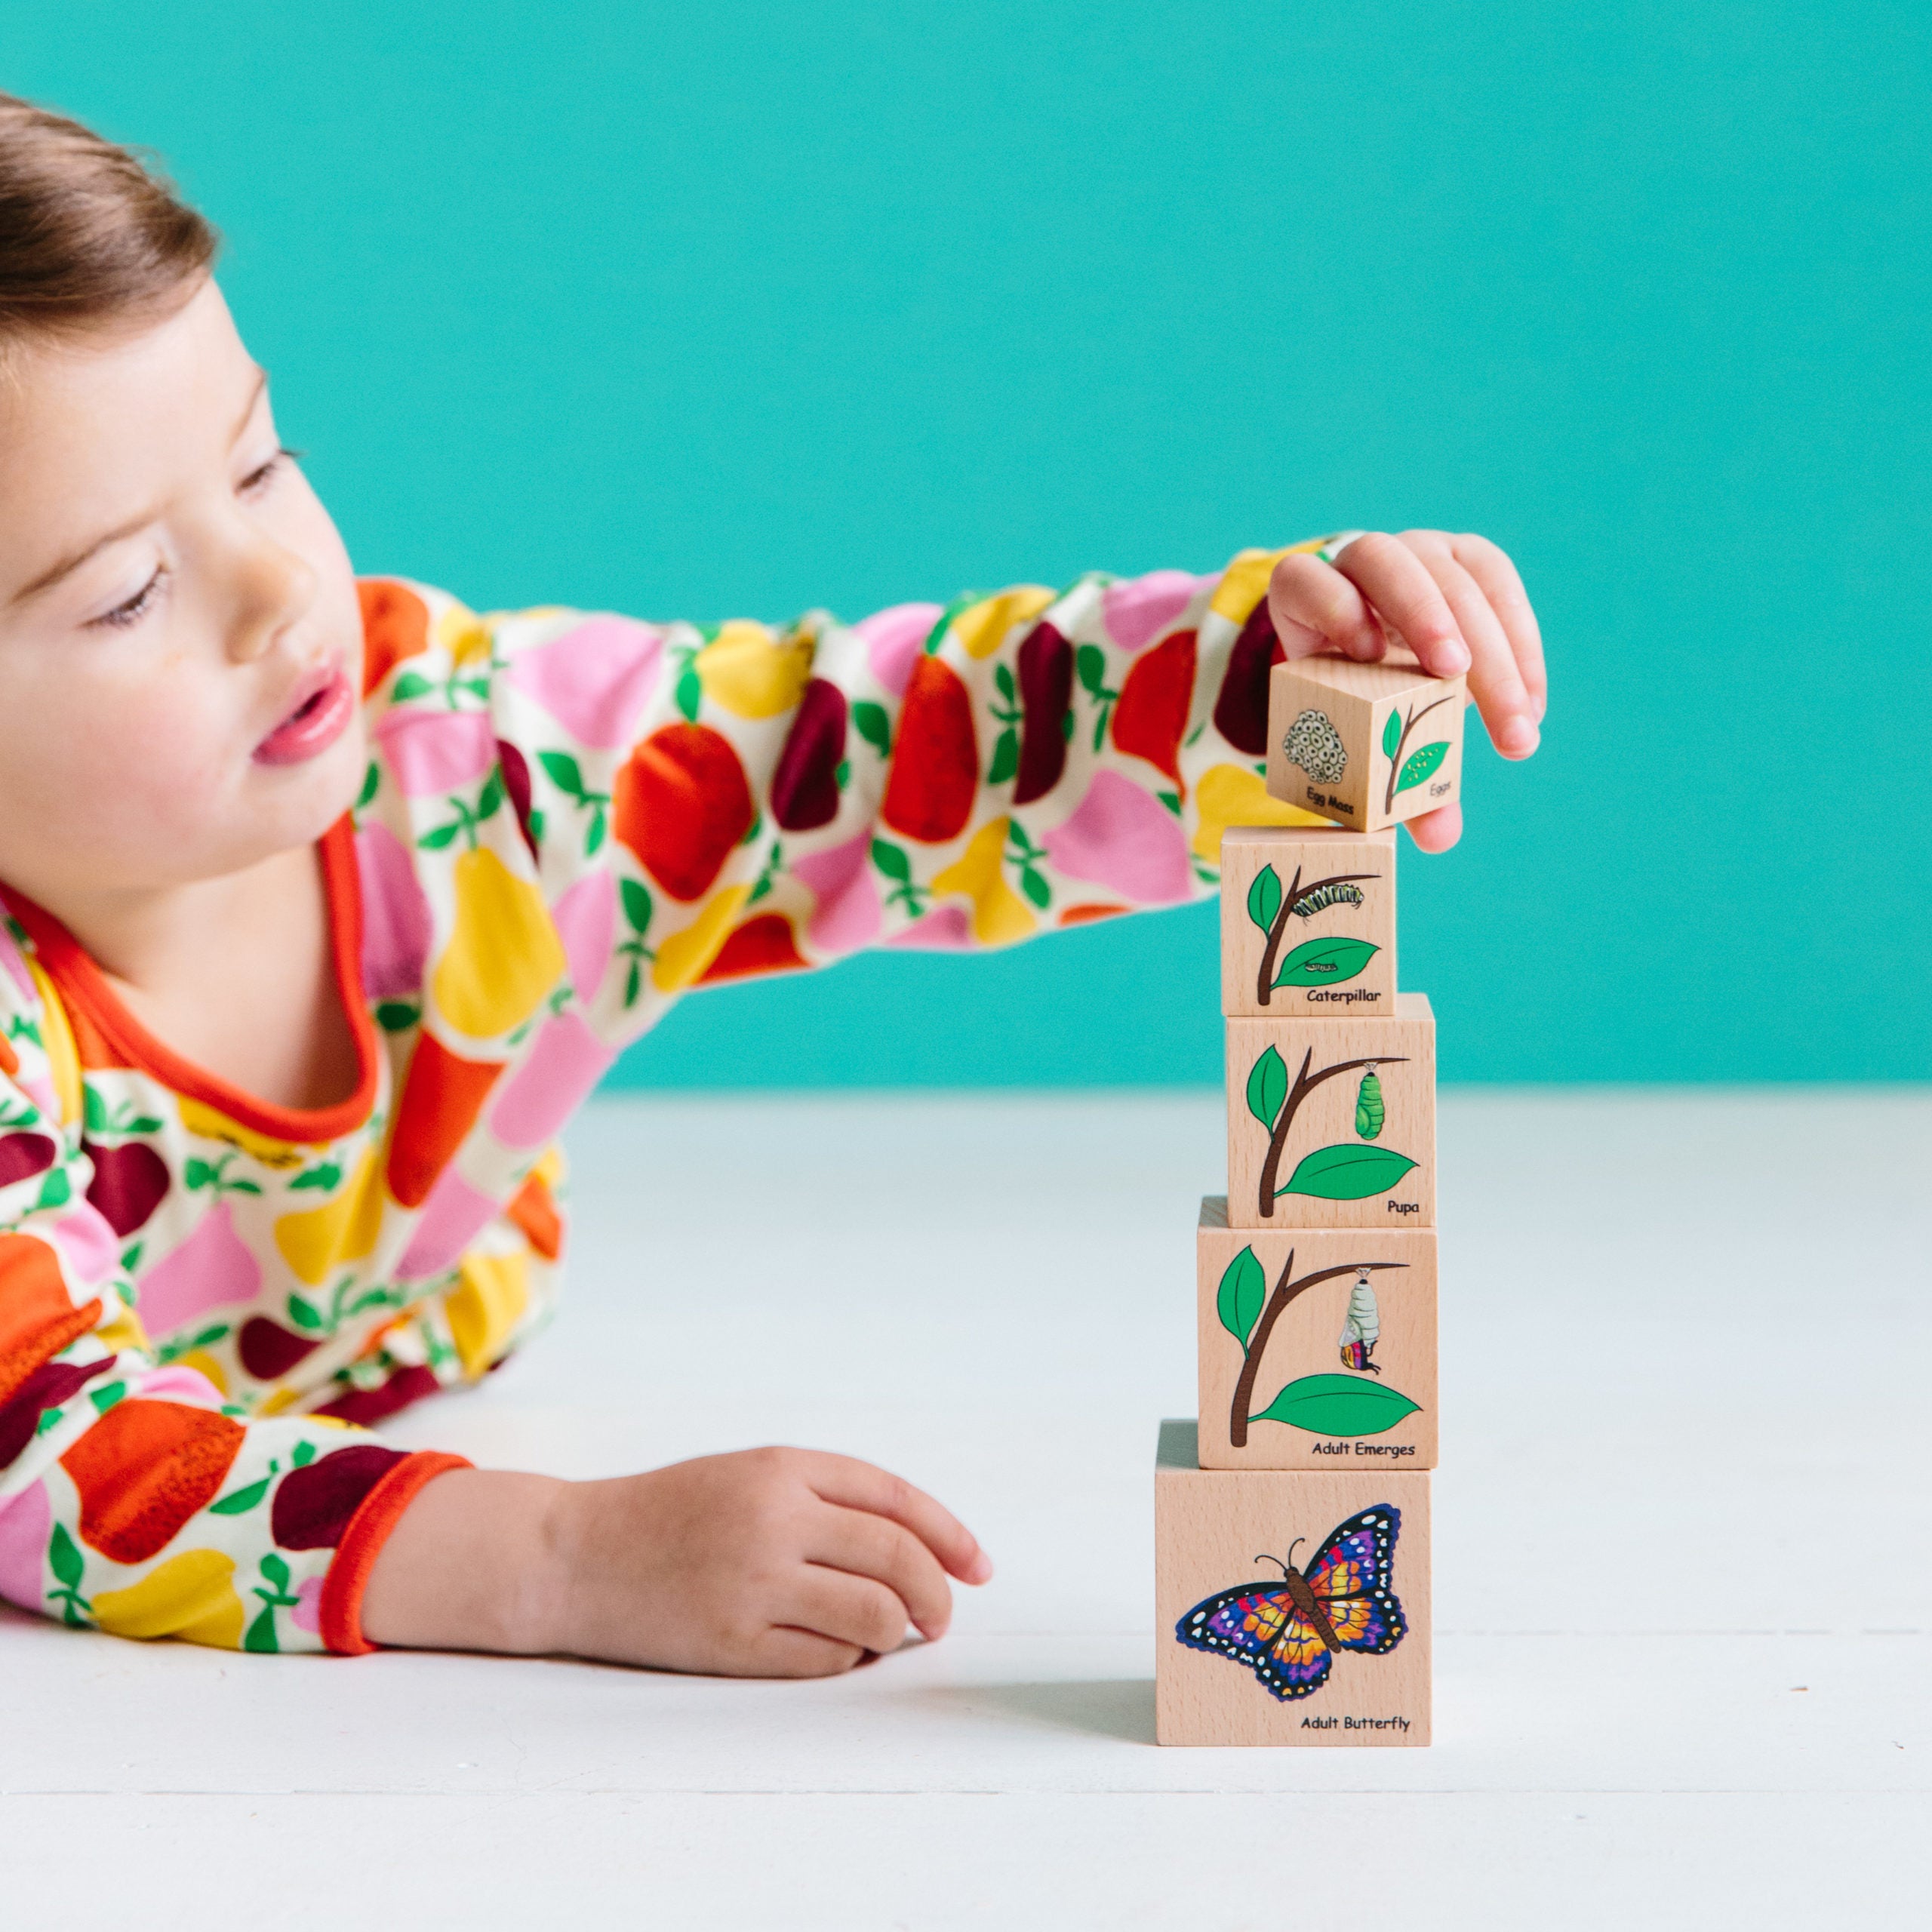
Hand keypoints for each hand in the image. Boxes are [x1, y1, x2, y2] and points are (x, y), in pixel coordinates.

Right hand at [359, 1449, 992, 1676]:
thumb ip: (826, 1497)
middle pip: (898, 1559)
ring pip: (873, 1616)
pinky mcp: (731, 1640)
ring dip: (896, 1632)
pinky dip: (849, 1660)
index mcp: (782, 1467)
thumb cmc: (670, 1513)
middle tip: (942, 1617)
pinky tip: (841, 1652)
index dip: (951, 1535)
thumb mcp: (749, 1474)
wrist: (574, 1554)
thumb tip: (922, 1549)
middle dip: (938, 1594)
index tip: (980, 1568)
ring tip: (889, 1635)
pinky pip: (826, 1660)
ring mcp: (753, 1582)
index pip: (896, 1499)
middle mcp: (773, 1518)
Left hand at [1266, 531, 1545, 852]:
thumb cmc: (1358, 702)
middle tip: (1453, 675)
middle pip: (1387, 567)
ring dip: (1490, 646)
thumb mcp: (1359, 738)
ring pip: (1451, 574)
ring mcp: (1417, 551)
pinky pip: (1501, 584)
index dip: (1331, 608)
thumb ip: (1387, 781)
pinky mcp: (1468, 556)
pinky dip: (1521, 645)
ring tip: (1514, 717)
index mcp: (1305, 598)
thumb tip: (1440, 838)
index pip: (1303, 582)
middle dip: (1423, 618)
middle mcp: (1360, 562)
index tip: (1366, 653)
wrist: (1386, 655)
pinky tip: (1532, 704)